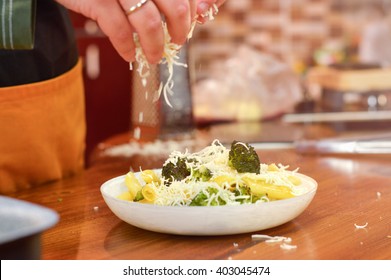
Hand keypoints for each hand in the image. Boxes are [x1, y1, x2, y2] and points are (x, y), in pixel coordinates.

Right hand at [56, 0, 225, 62]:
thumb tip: (194, 16)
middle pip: (176, 8)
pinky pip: (119, 30)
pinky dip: (126, 48)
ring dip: (155, 47)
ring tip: (154, 58)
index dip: (191, 15)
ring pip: (150, 23)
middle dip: (179, 32)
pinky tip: (129, 55)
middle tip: (176, 43)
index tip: (186, 28)